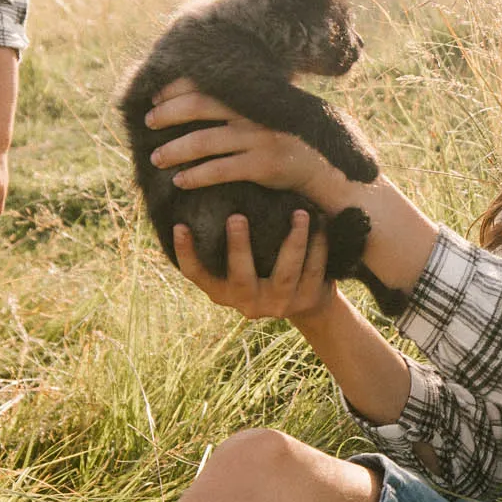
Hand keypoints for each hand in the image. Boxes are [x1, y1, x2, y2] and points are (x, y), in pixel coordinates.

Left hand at [146, 78, 349, 208]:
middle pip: (199, 107)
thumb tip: (201, 96)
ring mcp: (259, 139)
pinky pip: (219, 170)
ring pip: (203, 142)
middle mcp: (254, 113)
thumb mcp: (273, 110)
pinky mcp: (262, 166)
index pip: (208, 83)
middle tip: (148, 122)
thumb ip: (245, 102)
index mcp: (254, 95)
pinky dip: (195, 176)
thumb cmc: (293, 137)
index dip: (177, 88)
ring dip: (173, 150)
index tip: (154, 96)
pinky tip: (180, 181)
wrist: (327, 166)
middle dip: (168, 114)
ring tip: (156, 158)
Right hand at [174, 209, 334, 322]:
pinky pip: (314, 270)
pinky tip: (321, 223)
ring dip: (293, 241)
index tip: (180, 226)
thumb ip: (222, 245)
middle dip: (239, 247)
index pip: (197, 275)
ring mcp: (278, 304)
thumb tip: (200, 196)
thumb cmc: (262, 271)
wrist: (307, 304)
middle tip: (236, 217)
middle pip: (241, 277)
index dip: (185, 253)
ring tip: (299, 213)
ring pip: (286, 273)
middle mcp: (247, 303)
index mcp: (222, 292)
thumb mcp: (238, 267)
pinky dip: (318, 245)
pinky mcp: (307, 300)